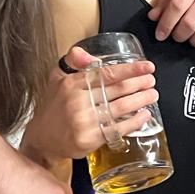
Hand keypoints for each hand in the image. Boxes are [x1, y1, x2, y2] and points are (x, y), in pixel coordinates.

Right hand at [23, 47, 157, 163]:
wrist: (42, 139)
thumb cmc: (53, 107)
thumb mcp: (56, 78)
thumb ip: (72, 61)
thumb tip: (87, 55)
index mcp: (71, 84)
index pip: (106, 74)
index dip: (130, 70)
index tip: (147, 67)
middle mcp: (78, 102)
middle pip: (117, 90)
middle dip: (139, 84)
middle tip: (151, 81)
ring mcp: (85, 121)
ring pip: (120, 108)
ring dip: (141, 100)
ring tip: (152, 94)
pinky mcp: (90, 139)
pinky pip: (118, 128)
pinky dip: (134, 122)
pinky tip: (144, 115)